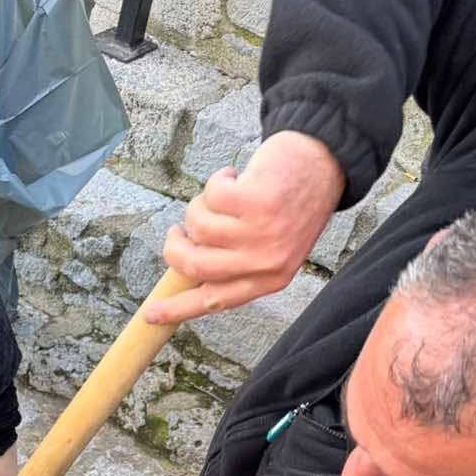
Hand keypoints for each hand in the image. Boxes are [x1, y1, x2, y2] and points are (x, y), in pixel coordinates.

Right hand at [147, 132, 345, 324]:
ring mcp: (262, 233)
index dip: (177, 309)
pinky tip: (234, 176)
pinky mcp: (257, 201)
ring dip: (200, 206)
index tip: (150, 315)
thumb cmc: (293, 201)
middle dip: (175, 247)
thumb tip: (187, 274)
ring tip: (222, 195)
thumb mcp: (272, 246)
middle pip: (195, 266)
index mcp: (269, 280)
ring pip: (199, 227)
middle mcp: (266, 263)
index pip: (214, 302)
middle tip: (177, 232)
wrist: (325, 160)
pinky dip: (216, 181)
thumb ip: (237, 264)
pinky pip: (211, 196)